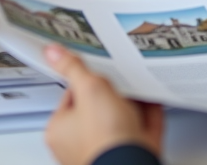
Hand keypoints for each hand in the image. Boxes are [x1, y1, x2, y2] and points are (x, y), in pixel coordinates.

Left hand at [44, 44, 164, 164]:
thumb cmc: (105, 140)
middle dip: (112, 92)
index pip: (70, 96)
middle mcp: (81, 144)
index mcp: (60, 131)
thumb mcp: (89, 90)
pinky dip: (147, 113)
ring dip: (131, 102)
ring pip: (120, 118)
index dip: (85, 80)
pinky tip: (152, 98)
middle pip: (97, 107)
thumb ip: (74, 68)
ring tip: (137, 85)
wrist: (133, 164)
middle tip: (119, 77)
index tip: (96, 69)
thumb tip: (54, 52)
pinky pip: (141, 126)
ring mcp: (107, 149)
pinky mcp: (131, 151)